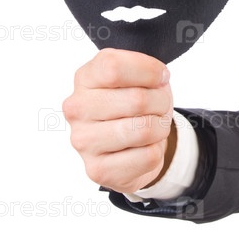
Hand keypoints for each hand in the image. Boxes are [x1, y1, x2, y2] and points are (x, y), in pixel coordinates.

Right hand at [63, 48, 174, 192]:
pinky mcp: (97, 170)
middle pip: (137, 100)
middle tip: (158, 106)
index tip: (160, 78)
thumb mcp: (140, 75)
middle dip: (161, 102)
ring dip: (160, 127)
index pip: (114, 67)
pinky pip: (148, 156)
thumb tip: (159, 78)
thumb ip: (145, 69)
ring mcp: (83, 142)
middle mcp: (77, 109)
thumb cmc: (134, 102)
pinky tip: (142, 148)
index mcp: (85, 78)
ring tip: (152, 126)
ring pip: (144, 130)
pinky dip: (156, 151)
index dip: (149, 71)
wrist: (132, 142)